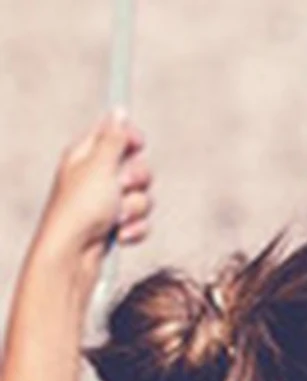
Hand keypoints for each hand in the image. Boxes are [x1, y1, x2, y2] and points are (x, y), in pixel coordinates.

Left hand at [31, 111, 151, 284]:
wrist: (74, 254)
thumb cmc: (82, 208)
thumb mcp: (99, 166)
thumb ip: (114, 139)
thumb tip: (120, 111)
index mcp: (87, 156)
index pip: (115, 135)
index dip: (129, 138)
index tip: (137, 144)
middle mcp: (98, 177)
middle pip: (137, 168)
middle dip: (137, 181)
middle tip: (121, 186)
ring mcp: (108, 204)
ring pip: (143, 198)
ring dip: (135, 209)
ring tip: (116, 218)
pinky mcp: (117, 226)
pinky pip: (141, 222)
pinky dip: (134, 229)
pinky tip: (119, 235)